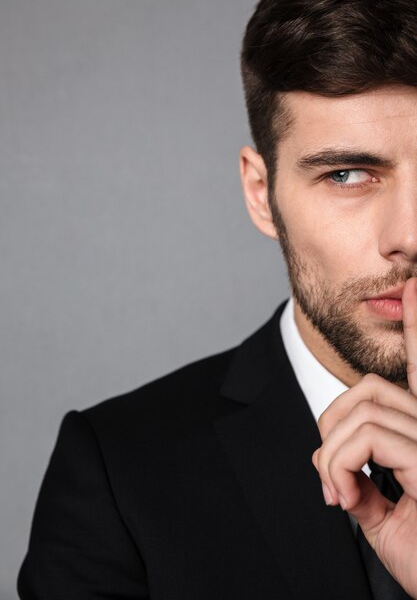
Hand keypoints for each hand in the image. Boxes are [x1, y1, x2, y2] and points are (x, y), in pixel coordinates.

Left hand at [312, 277, 416, 598]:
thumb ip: (363, 480)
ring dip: (332, 456)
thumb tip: (333, 463)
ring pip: (360, 410)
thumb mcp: (383, 517)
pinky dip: (339, 467)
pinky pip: (364, 437)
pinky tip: (347, 500)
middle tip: (332, 481)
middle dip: (331, 428)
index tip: (412, 287)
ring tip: (341, 496)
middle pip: (366, 389)